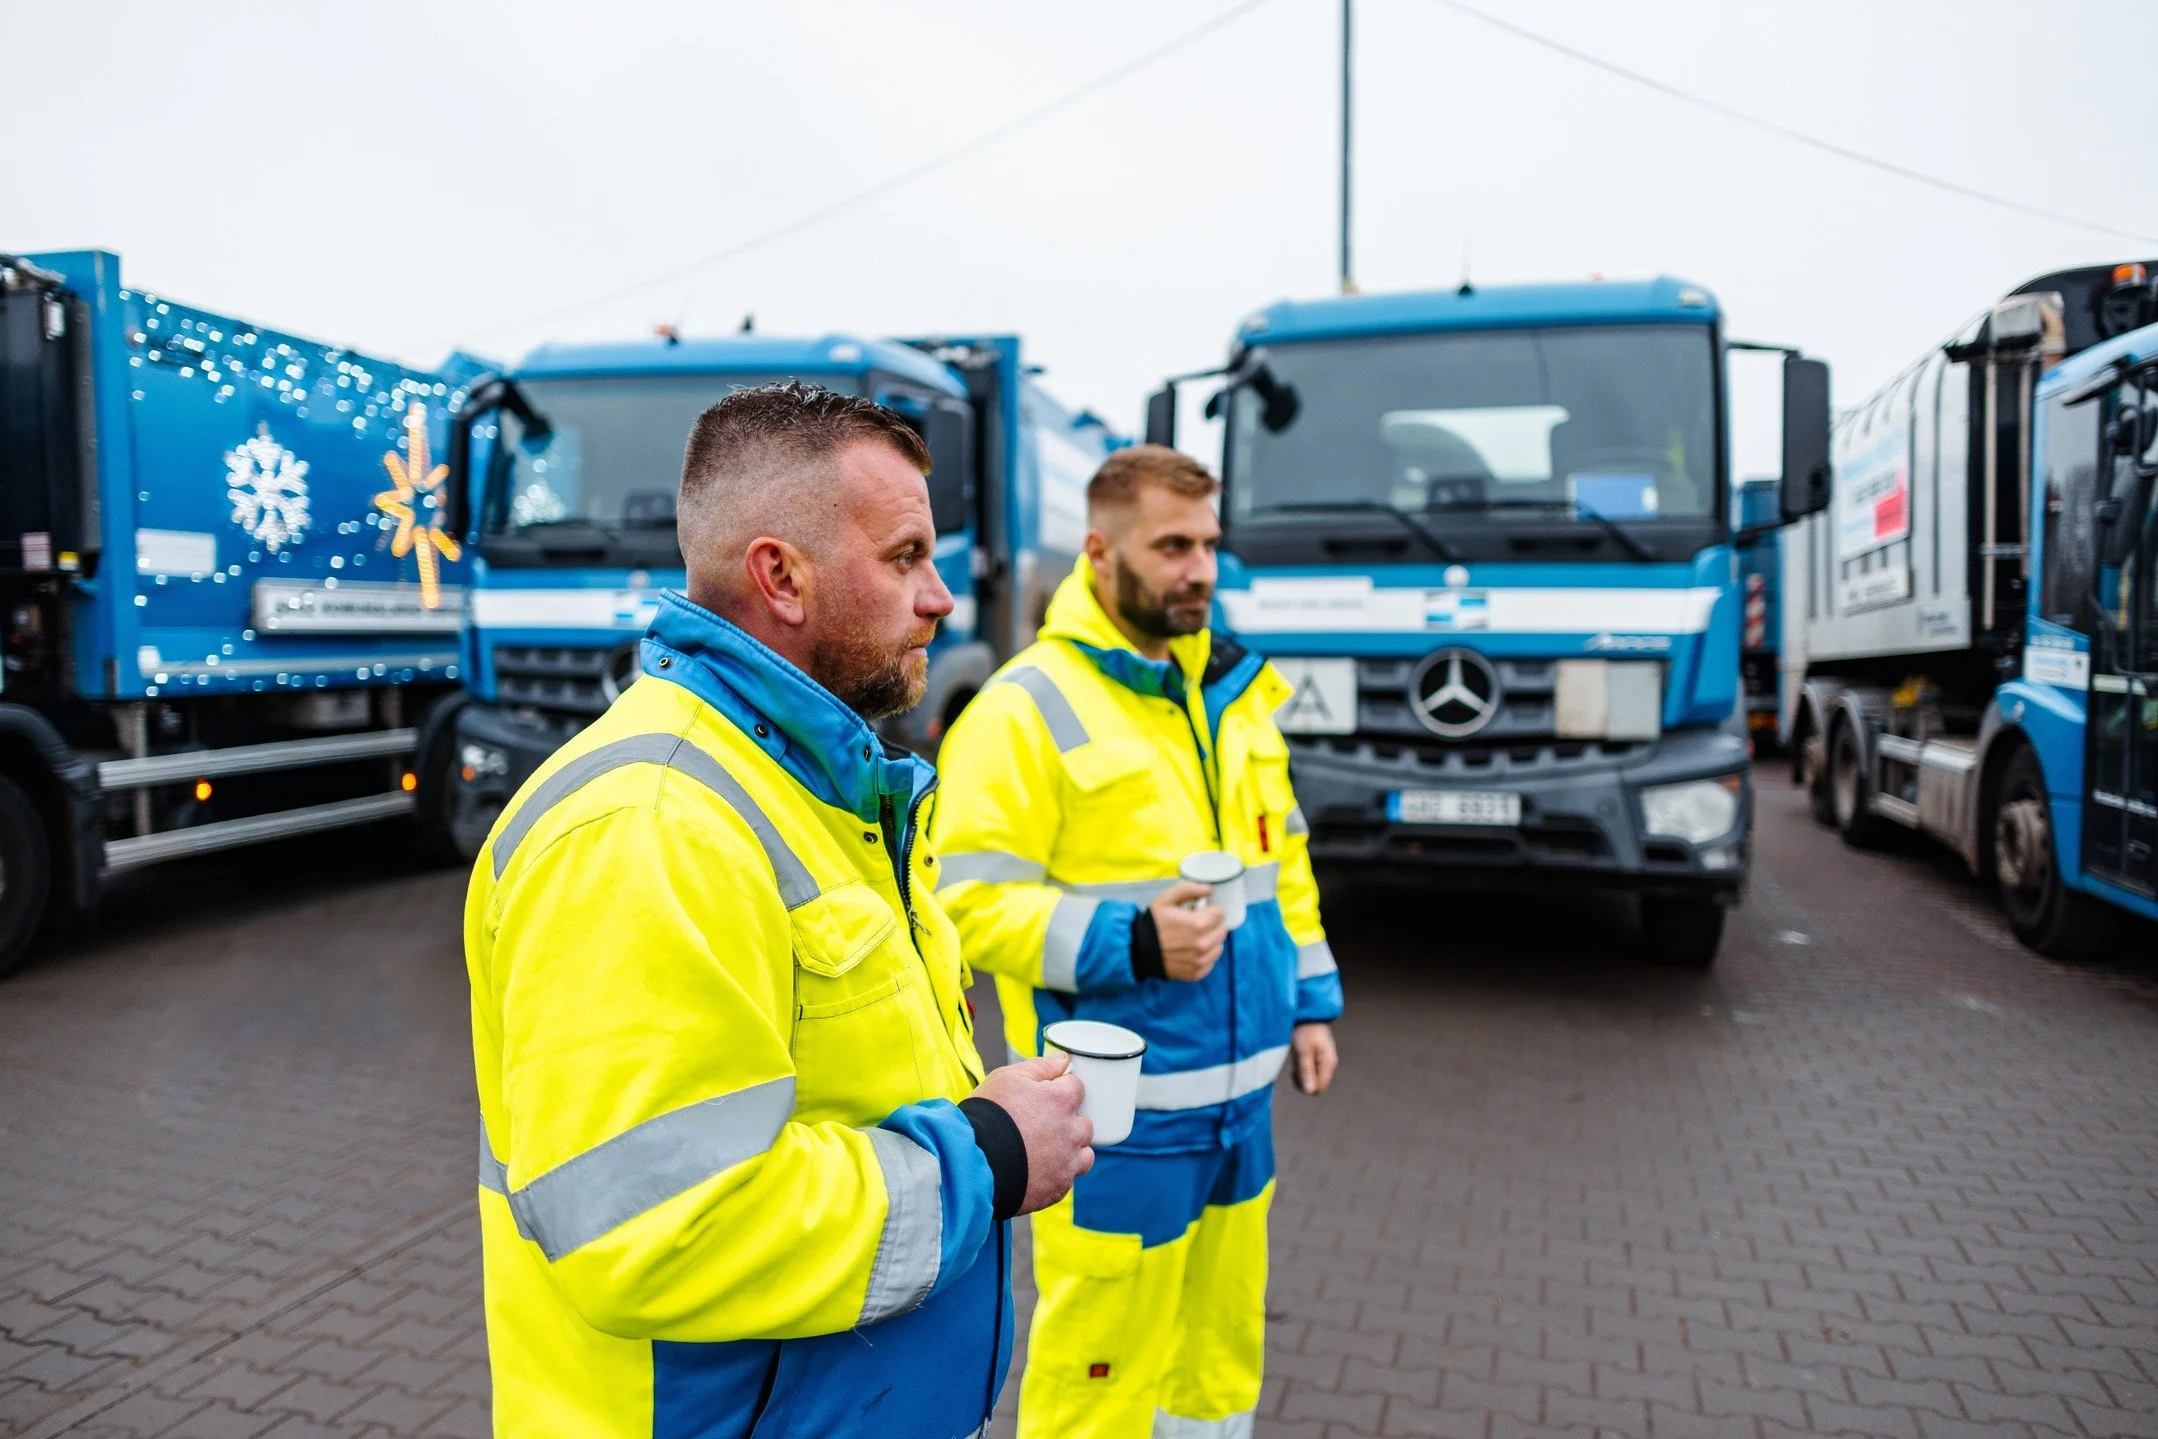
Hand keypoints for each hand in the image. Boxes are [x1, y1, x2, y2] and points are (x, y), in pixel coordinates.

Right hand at [967, 1052, 1093, 1214]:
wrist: (972, 1163)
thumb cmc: (987, 1116)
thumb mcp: (1007, 1079)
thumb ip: (1040, 1067)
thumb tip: (1063, 1060)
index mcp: (1060, 1101)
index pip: (1076, 1088)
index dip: (1060, 1091)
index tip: (1045, 1098)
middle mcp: (1070, 1131)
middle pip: (1084, 1124)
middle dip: (1068, 1123)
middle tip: (1041, 1126)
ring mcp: (1066, 1162)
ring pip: (1084, 1154)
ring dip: (1071, 1151)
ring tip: (1044, 1152)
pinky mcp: (1057, 1188)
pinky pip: (1067, 1178)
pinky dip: (1057, 1174)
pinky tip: (1036, 1171)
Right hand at [1151, 881, 1227, 981]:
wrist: (1139, 949)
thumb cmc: (1154, 923)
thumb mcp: (1166, 899)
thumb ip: (1188, 889)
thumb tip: (1208, 889)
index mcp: (1198, 924)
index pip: (1220, 914)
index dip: (1209, 911)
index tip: (1199, 912)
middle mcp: (1203, 944)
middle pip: (1222, 930)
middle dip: (1212, 925)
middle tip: (1196, 925)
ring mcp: (1201, 961)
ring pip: (1219, 947)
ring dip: (1211, 941)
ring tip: (1194, 938)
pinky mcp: (1197, 973)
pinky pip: (1211, 962)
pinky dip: (1205, 956)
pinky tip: (1192, 951)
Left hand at [1291, 1022, 1336, 1094]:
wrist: (1308, 1013)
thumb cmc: (1305, 1030)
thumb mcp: (1303, 1051)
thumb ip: (1306, 1071)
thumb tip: (1310, 1091)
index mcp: (1327, 1064)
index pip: (1319, 1089)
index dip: (1305, 1086)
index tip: (1295, 1073)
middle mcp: (1328, 1065)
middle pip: (1316, 1086)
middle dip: (1302, 1081)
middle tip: (1294, 1067)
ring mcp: (1323, 1062)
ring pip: (1311, 1080)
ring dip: (1300, 1075)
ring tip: (1295, 1061)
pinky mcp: (1316, 1058)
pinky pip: (1309, 1072)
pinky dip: (1300, 1069)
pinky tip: (1296, 1058)